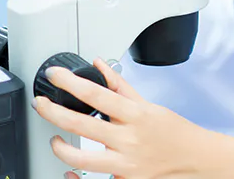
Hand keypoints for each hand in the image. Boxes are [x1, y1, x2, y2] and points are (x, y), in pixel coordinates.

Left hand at [33, 58, 216, 178]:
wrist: (193, 158)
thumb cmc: (172, 130)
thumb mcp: (148, 103)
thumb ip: (119, 85)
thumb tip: (100, 66)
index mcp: (135, 114)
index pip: (97, 95)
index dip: (72, 84)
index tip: (56, 77)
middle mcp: (128, 139)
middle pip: (82, 124)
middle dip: (54, 112)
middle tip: (40, 103)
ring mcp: (125, 164)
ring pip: (81, 158)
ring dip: (60, 148)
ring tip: (53, 140)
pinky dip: (76, 177)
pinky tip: (69, 171)